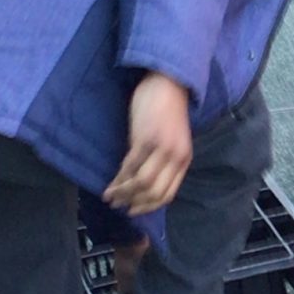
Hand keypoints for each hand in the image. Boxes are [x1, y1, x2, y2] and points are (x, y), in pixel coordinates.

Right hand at [103, 73, 192, 213]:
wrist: (168, 82)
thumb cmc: (167, 109)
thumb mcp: (170, 140)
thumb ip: (161, 161)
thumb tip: (140, 183)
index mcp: (184, 159)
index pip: (167, 194)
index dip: (148, 206)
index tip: (133, 211)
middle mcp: (175, 157)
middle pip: (154, 193)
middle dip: (134, 203)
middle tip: (118, 207)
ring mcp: (161, 149)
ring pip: (141, 183)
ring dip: (123, 194)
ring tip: (110, 198)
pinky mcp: (145, 139)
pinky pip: (129, 166)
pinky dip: (118, 179)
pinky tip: (109, 185)